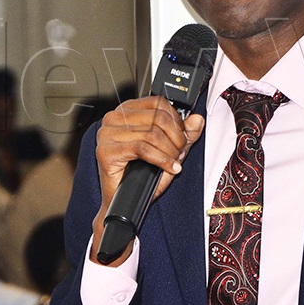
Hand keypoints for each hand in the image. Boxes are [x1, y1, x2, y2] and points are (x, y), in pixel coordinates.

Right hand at [90, 96, 204, 265]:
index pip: (158, 102)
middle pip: (157, 117)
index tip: (183, 136)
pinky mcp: (106, 151)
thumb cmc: (141, 175)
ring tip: (174, 162)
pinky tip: (169, 167)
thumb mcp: (169, 150)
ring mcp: (107, 133)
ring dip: (169, 151)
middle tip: (180, 153)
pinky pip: (143, 149)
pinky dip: (161, 160)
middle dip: (176, 138)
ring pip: (152, 133)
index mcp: (127, 110)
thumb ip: (185, 134)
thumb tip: (197, 119)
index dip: (177, 120)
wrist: (125, 202)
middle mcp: (114, 118)